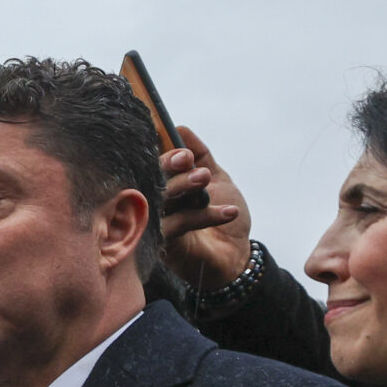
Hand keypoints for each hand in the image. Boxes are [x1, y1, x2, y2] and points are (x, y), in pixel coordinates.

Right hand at [159, 127, 253, 289]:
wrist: (236, 256)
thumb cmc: (221, 219)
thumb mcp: (217, 180)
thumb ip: (201, 155)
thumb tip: (181, 129)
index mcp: (163, 187)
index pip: (153, 166)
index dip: (166, 156)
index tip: (184, 152)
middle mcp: (154, 204)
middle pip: (150, 181)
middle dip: (168, 167)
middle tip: (187, 160)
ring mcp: (156, 225)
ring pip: (160, 200)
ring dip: (183, 187)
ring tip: (205, 178)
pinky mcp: (163, 244)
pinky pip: (178, 225)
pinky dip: (205, 216)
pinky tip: (229, 211)